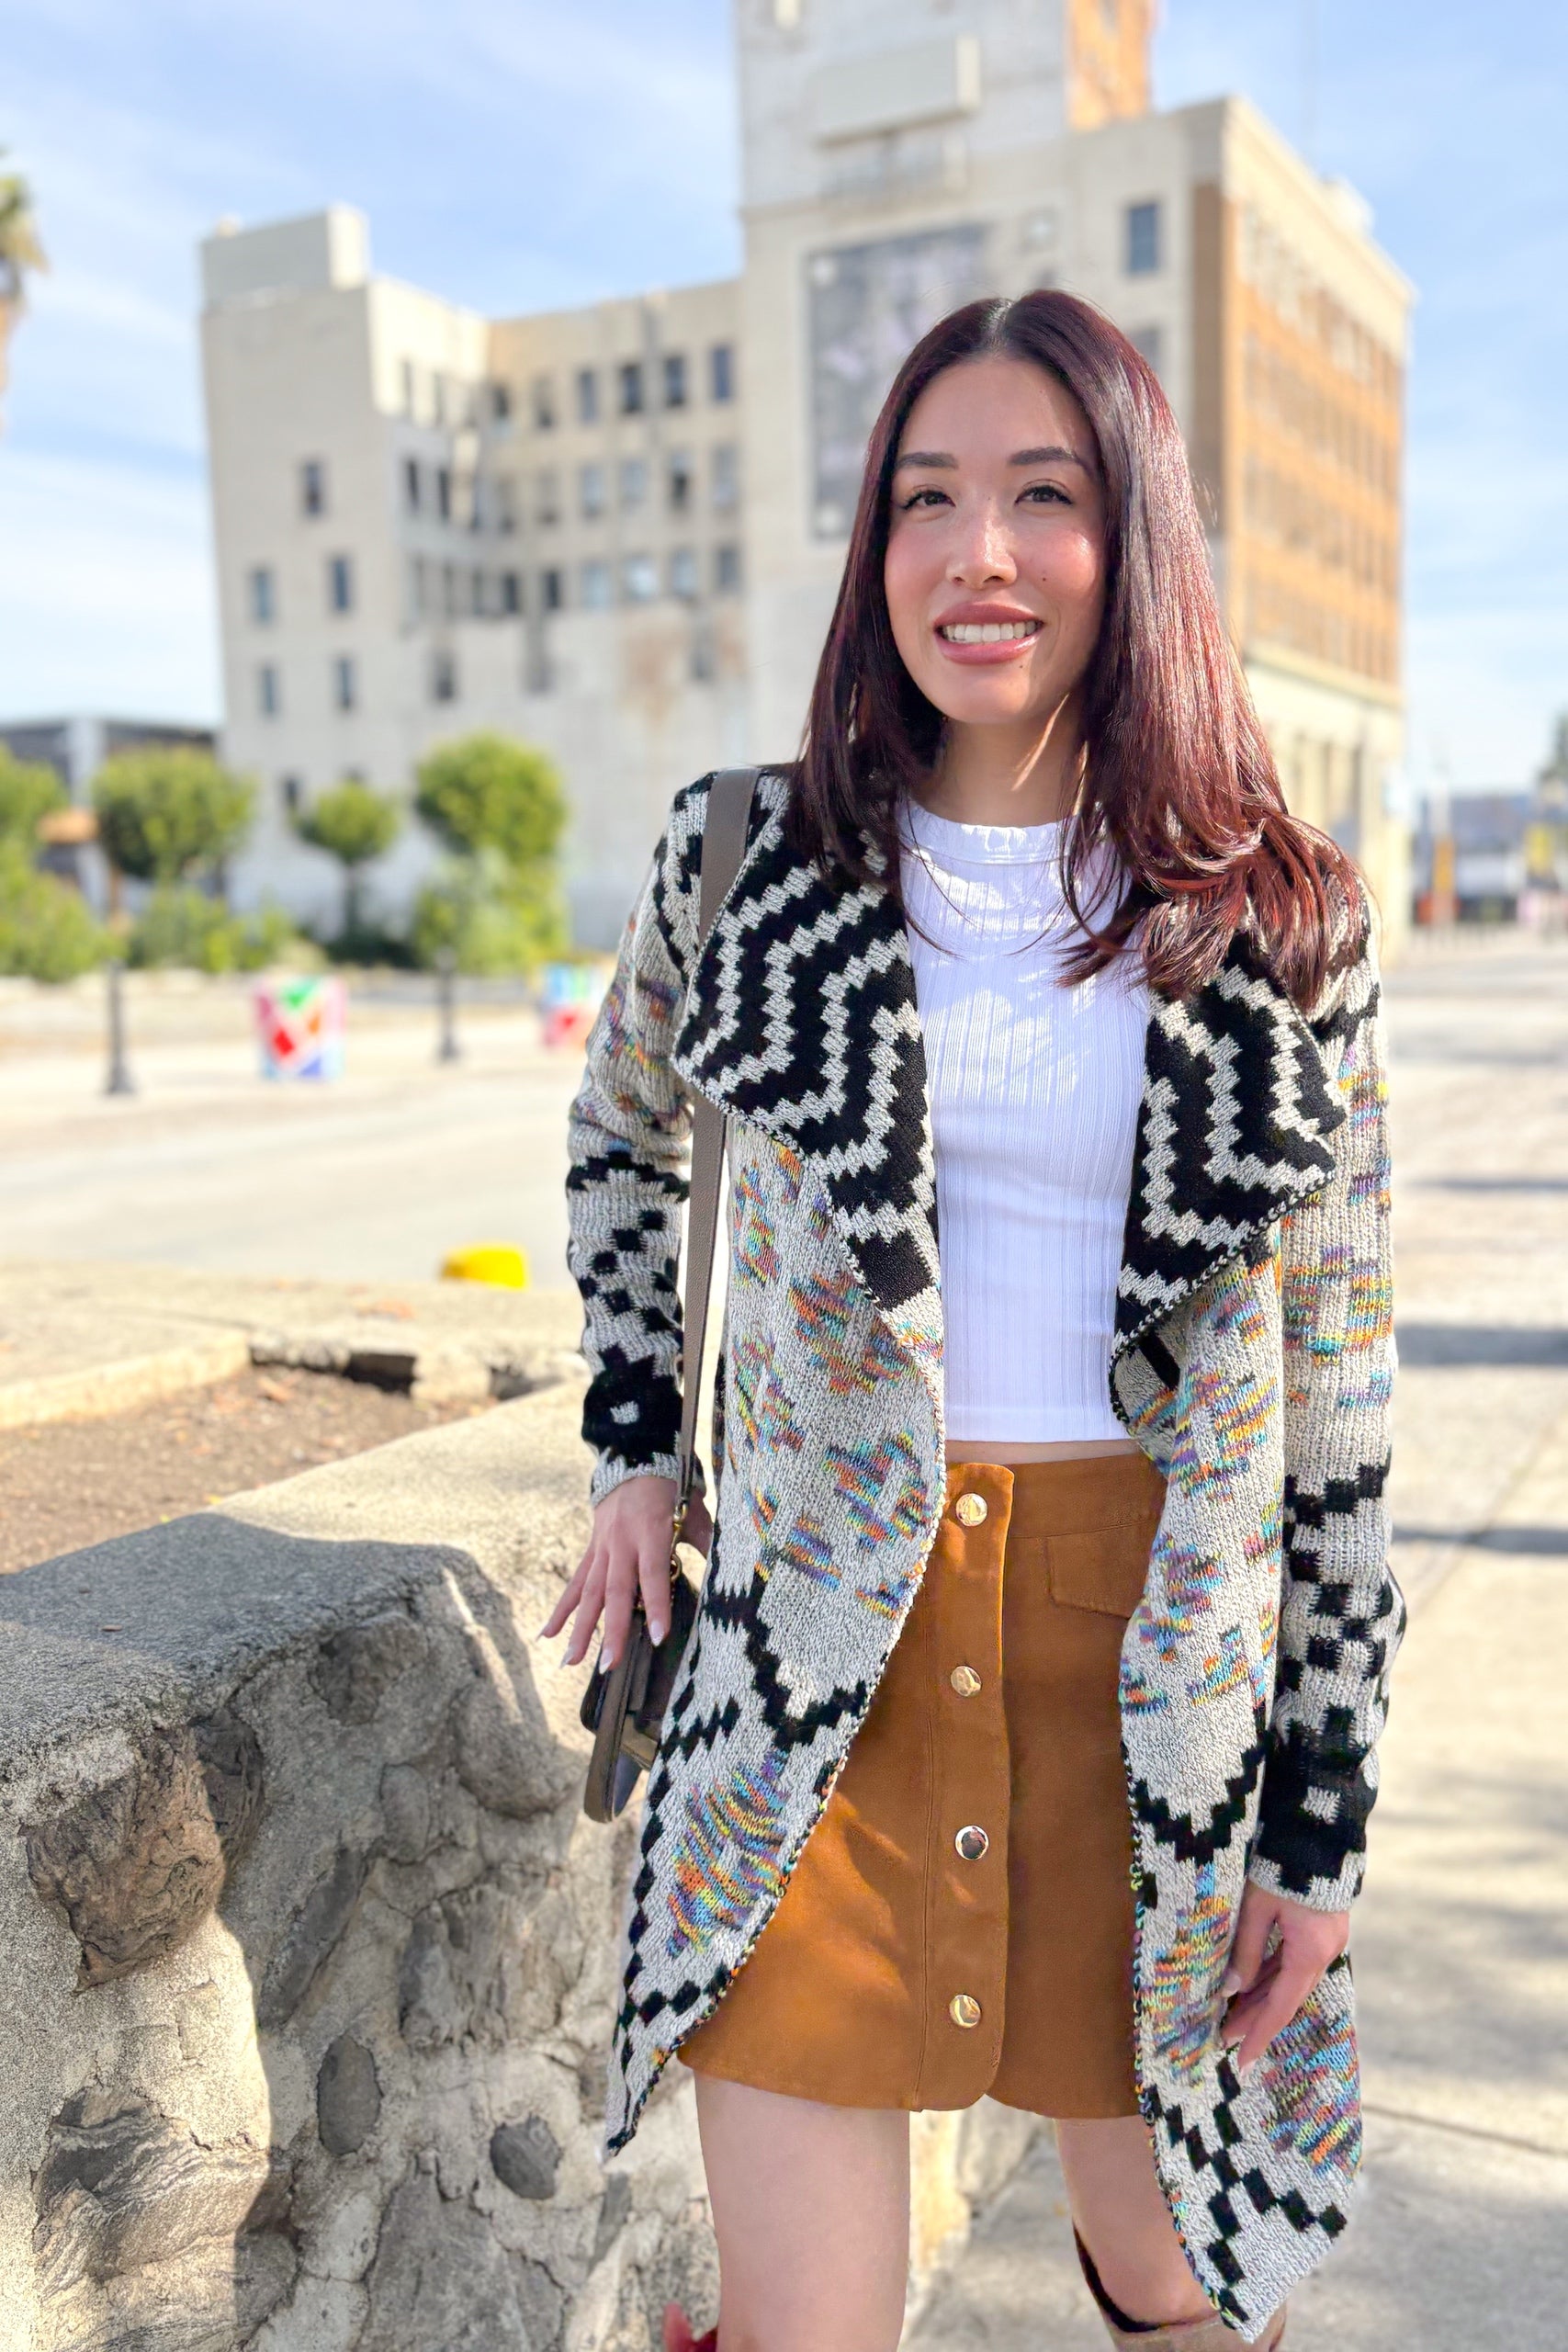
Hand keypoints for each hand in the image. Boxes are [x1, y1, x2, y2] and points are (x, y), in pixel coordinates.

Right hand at [540, 1476, 712, 1669]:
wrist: (634, 1460)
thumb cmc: (671, 1490)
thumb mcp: (694, 1512)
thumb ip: (706, 1543)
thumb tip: (728, 1573)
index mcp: (650, 1532)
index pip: (653, 1575)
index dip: (656, 1605)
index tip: (658, 1637)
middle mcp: (621, 1543)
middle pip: (615, 1592)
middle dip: (611, 1630)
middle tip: (609, 1665)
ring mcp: (602, 1548)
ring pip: (589, 1593)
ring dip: (579, 1629)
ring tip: (570, 1662)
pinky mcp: (592, 1551)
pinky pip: (575, 1583)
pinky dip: (561, 1610)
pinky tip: (546, 1635)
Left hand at [1221, 1884, 1349, 2073]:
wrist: (1317, 1832)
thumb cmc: (1283, 1866)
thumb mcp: (1257, 1908)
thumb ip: (1245, 1950)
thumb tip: (1229, 1990)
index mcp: (1309, 1953)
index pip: (1281, 2007)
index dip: (1260, 2034)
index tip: (1242, 2060)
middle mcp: (1323, 1954)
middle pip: (1285, 1997)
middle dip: (1255, 2019)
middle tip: (1224, 2037)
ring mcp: (1325, 1943)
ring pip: (1289, 1981)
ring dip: (1262, 1998)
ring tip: (1231, 2015)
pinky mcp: (1321, 1931)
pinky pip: (1294, 1963)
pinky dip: (1272, 1976)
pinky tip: (1250, 1984)